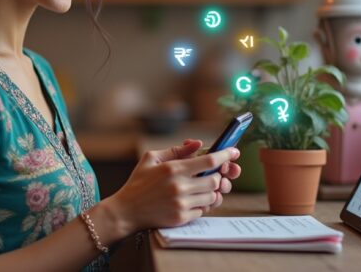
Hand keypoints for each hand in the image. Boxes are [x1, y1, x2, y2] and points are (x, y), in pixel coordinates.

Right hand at [106, 139, 240, 233]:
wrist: (126, 211)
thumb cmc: (139, 182)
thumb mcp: (152, 158)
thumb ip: (177, 150)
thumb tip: (198, 143)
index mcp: (173, 169)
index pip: (209, 161)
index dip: (225, 155)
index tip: (234, 152)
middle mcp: (179, 186)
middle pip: (215, 180)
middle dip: (217, 176)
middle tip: (211, 175)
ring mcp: (181, 204)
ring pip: (211, 196)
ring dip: (210, 191)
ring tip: (199, 188)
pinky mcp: (181, 218)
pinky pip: (203, 210)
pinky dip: (201, 204)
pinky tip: (191, 200)